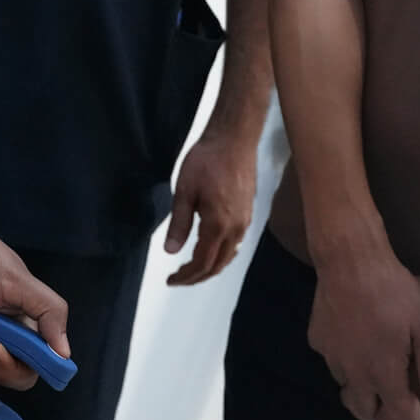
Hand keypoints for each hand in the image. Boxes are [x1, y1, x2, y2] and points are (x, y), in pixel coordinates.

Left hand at [163, 122, 257, 285]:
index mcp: (218, 225)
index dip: (187, 276)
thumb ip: (178, 223)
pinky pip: (235, 244)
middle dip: (197, 277)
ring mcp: (245, 221)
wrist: (234, 139)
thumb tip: (170, 251)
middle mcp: (236, 229)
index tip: (171, 280)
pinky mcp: (248, 213)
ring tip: (191, 268)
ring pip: (229, 256)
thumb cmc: (206, 161)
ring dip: (210, 266)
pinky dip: (221, 254)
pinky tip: (210, 248)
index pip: (203, 263)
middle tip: (178, 279)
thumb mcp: (184, 191)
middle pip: (218, 265)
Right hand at [308, 241, 419, 419]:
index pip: (397, 417)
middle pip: (365, 413)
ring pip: (347, 388)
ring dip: (363, 387)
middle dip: (382, 412)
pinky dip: (346, 362)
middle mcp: (354, 373)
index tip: (417, 406)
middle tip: (395, 397)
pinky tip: (357, 340)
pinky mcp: (318, 341)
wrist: (351, 260)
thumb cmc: (394, 291)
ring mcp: (331, 358)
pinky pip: (334, 363)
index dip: (411, 418)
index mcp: (383, 372)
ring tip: (377, 366)